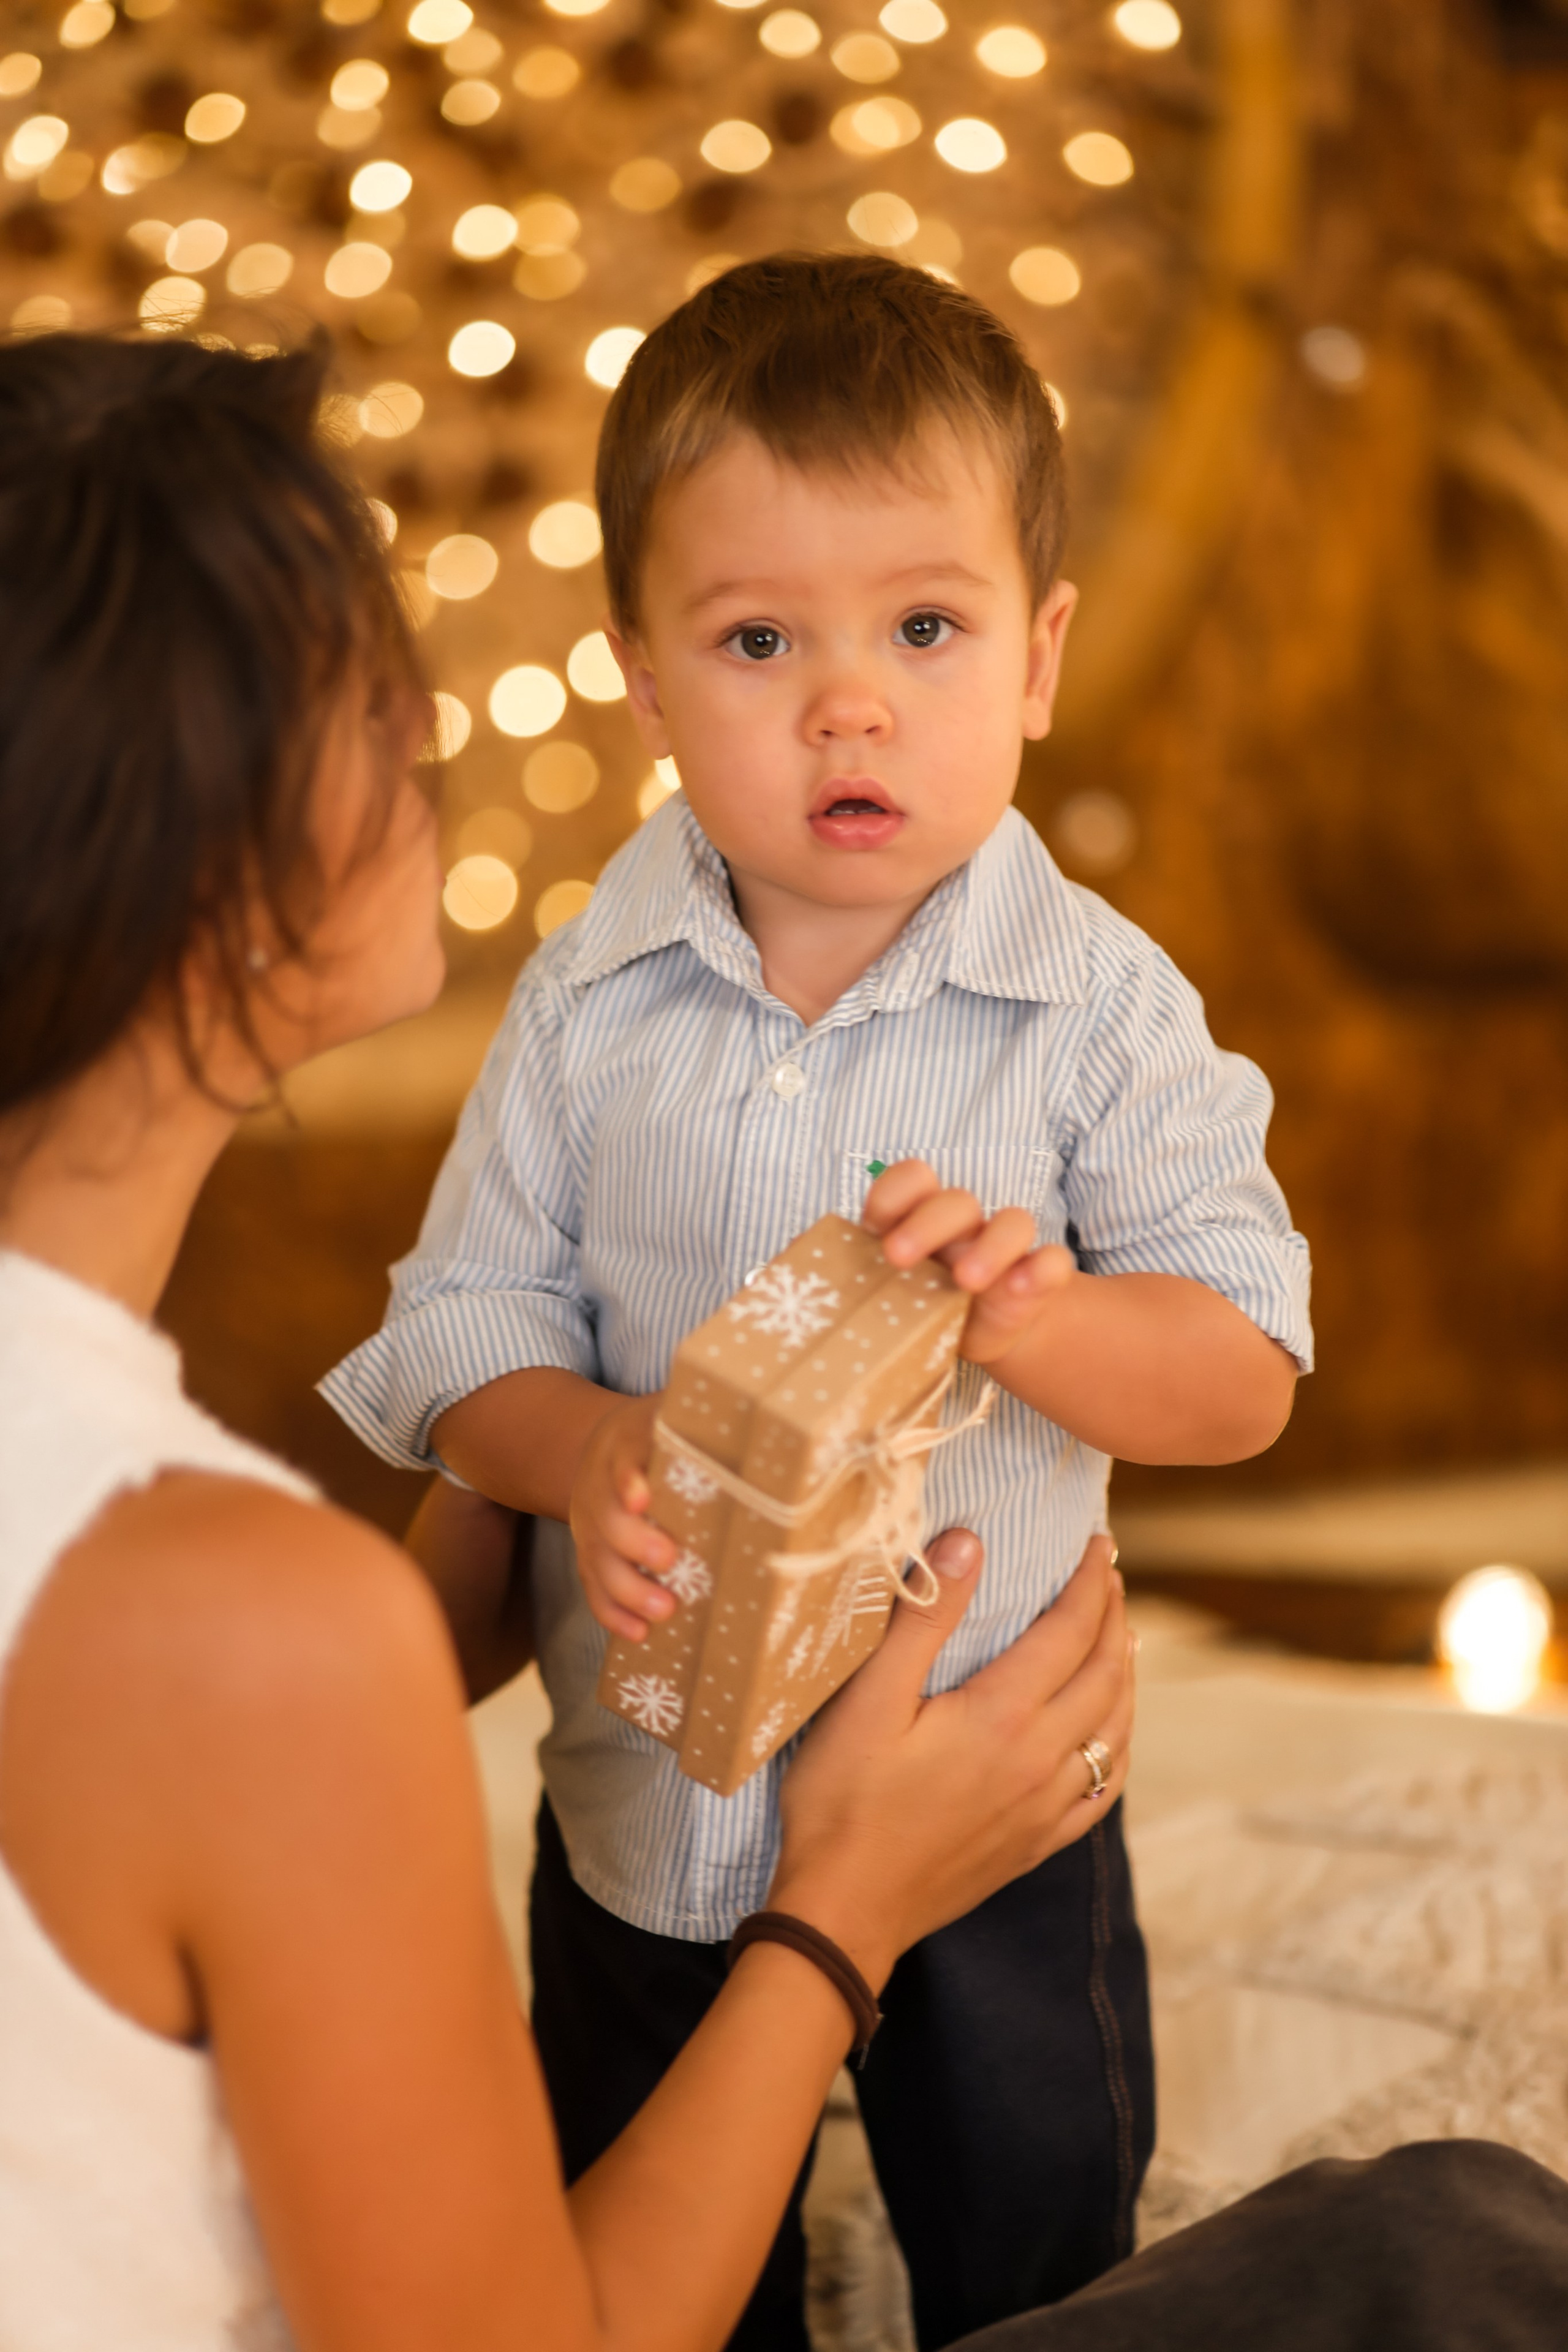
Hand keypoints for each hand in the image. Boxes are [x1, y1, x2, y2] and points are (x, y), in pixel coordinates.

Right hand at [569, 1392, 680, 1641]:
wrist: (602, 1449)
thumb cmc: (656, 1435)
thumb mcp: (672, 1413)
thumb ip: (705, 1418)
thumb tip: (774, 1420)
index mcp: (623, 1443)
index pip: (623, 1456)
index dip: (628, 1476)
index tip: (642, 1497)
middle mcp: (599, 1486)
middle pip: (607, 1515)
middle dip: (635, 1542)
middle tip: (670, 1558)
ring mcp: (589, 1524)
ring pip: (598, 1559)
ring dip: (629, 1588)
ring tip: (664, 1610)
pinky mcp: (590, 1554)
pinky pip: (593, 1586)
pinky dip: (612, 1612)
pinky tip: (638, 1633)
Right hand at [771, 1529, 1132, 1988]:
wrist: (844, 1912)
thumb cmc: (843, 1802)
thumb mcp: (867, 1699)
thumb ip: (923, 1618)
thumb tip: (967, 1542)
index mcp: (1001, 1718)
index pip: (1068, 1632)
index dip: (1090, 1583)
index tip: (1101, 1545)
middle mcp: (1039, 1762)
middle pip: (1103, 1675)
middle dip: (1113, 1618)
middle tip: (1112, 1577)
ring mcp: (1044, 1810)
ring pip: (1115, 1733)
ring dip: (1124, 1677)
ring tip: (1122, 1640)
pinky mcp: (1035, 1846)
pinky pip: (1104, 1792)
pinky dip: (1119, 1748)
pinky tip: (1111, 1737)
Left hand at [861, 1158, 1077, 1368]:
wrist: (972, 1334)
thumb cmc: (916, 1303)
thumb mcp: (881, 1290)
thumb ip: (847, 1272)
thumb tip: (798, 1261)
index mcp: (919, 1219)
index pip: (912, 1179)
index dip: (892, 1193)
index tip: (872, 1228)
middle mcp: (964, 1227)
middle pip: (957, 1200)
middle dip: (927, 1224)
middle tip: (898, 1257)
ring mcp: (1004, 1251)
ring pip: (1014, 1222)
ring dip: (992, 1247)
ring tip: (968, 1281)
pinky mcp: (1036, 1281)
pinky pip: (1055, 1261)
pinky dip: (1043, 1269)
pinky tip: (1023, 1286)